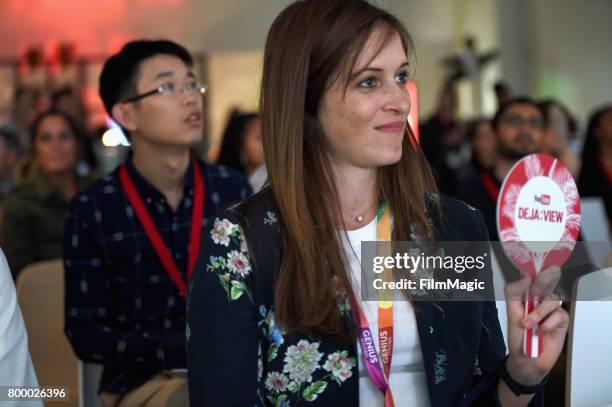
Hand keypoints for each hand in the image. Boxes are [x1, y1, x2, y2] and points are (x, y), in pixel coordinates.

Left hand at [503, 266, 567, 384]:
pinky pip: (559, 315)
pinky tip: (540, 332)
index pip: (534, 274)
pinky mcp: (562, 321)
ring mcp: (552, 309)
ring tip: (527, 325)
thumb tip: (525, 276)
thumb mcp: (511, 313)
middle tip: (536, 289)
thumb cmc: (518, 336)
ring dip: (538, 313)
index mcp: (527, 294)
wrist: (526, 359)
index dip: (536, 268)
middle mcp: (541, 298)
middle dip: (544, 280)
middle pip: (549, 279)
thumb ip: (514, 293)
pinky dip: (547, 324)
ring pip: (552, 299)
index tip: (533, 268)